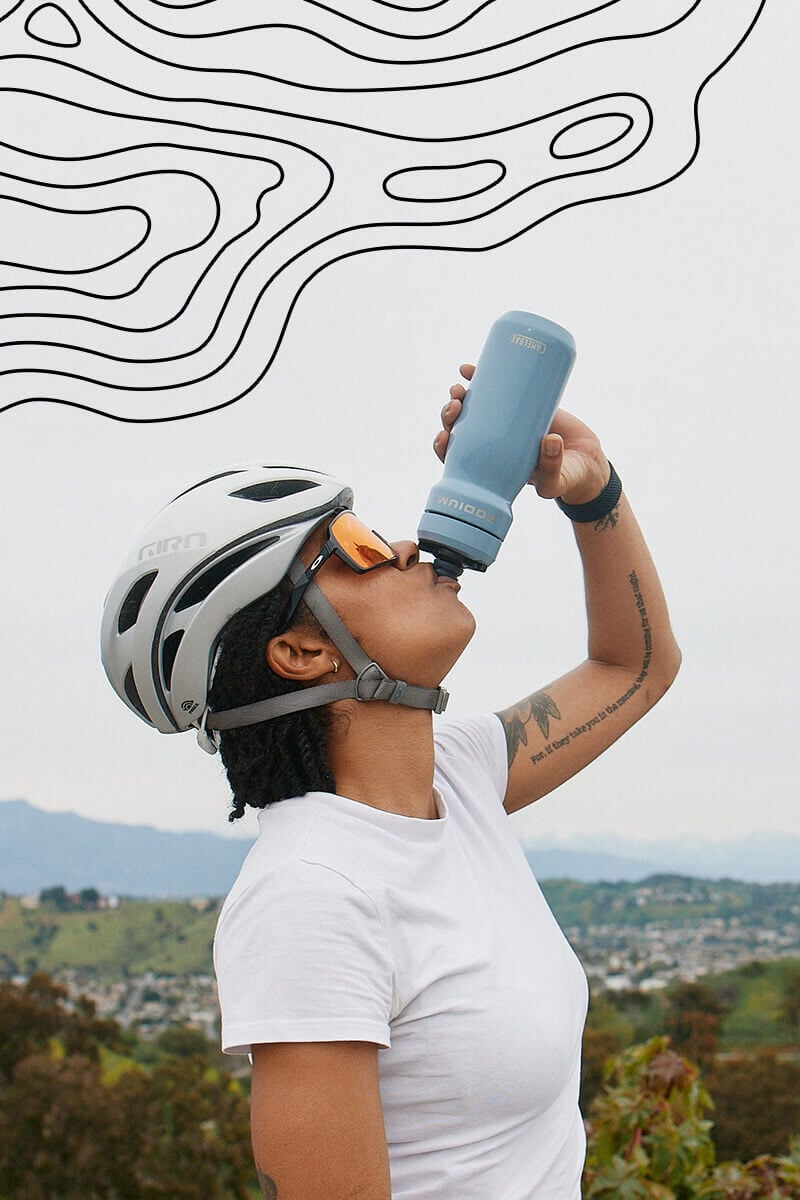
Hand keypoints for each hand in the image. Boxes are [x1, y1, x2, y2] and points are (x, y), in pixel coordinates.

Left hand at [435, 363, 610, 505]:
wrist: (588, 460)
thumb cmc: (567, 477)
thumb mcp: (556, 480)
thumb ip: (551, 467)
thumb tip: (549, 440)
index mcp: (490, 466)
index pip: (457, 458)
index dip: (443, 447)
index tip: (442, 437)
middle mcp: (492, 443)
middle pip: (460, 429)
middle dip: (450, 415)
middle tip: (456, 403)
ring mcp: (505, 422)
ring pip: (472, 408)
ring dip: (459, 396)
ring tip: (459, 386)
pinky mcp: (521, 403)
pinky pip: (495, 389)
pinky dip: (480, 377)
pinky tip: (468, 368)